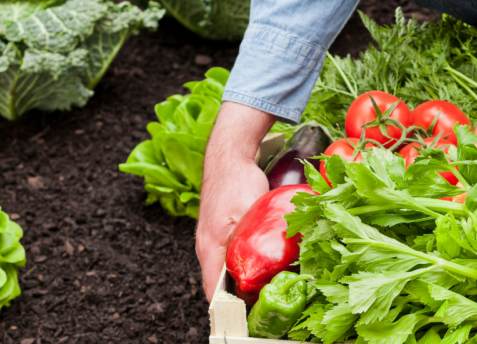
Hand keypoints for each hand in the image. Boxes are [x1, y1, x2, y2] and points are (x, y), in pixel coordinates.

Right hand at [198, 102, 276, 300]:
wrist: (229, 155)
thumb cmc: (236, 182)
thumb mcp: (246, 216)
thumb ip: (247, 243)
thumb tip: (256, 273)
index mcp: (210, 250)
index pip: (214, 294)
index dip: (232, 312)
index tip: (251, 322)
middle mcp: (208, 249)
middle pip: (221, 286)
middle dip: (242, 301)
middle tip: (267, 308)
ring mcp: (213, 241)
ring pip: (227, 272)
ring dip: (245, 284)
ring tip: (269, 292)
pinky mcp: (222, 233)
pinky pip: (231, 258)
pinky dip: (245, 267)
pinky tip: (265, 268)